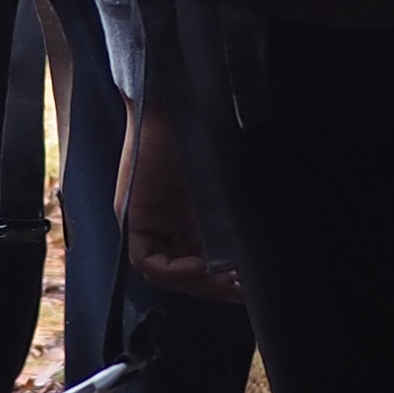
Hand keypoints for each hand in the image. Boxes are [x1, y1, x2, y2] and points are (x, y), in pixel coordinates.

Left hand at [120, 82, 242, 306]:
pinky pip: (147, 259)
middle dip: (213, 287)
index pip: (202, 263)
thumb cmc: (210, 134)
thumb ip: (237, 219)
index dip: (224, 281)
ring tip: (223, 282)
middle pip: (184, 273)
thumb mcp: (229, 187)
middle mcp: (168, 223)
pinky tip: (198, 266)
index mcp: (191, 216)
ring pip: (166, 271)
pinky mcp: (133, 216)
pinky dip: (172, 270)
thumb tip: (260, 259)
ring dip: (195, 282)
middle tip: (241, 292)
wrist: (181, 100)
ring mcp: (148, 220)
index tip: (250, 286)